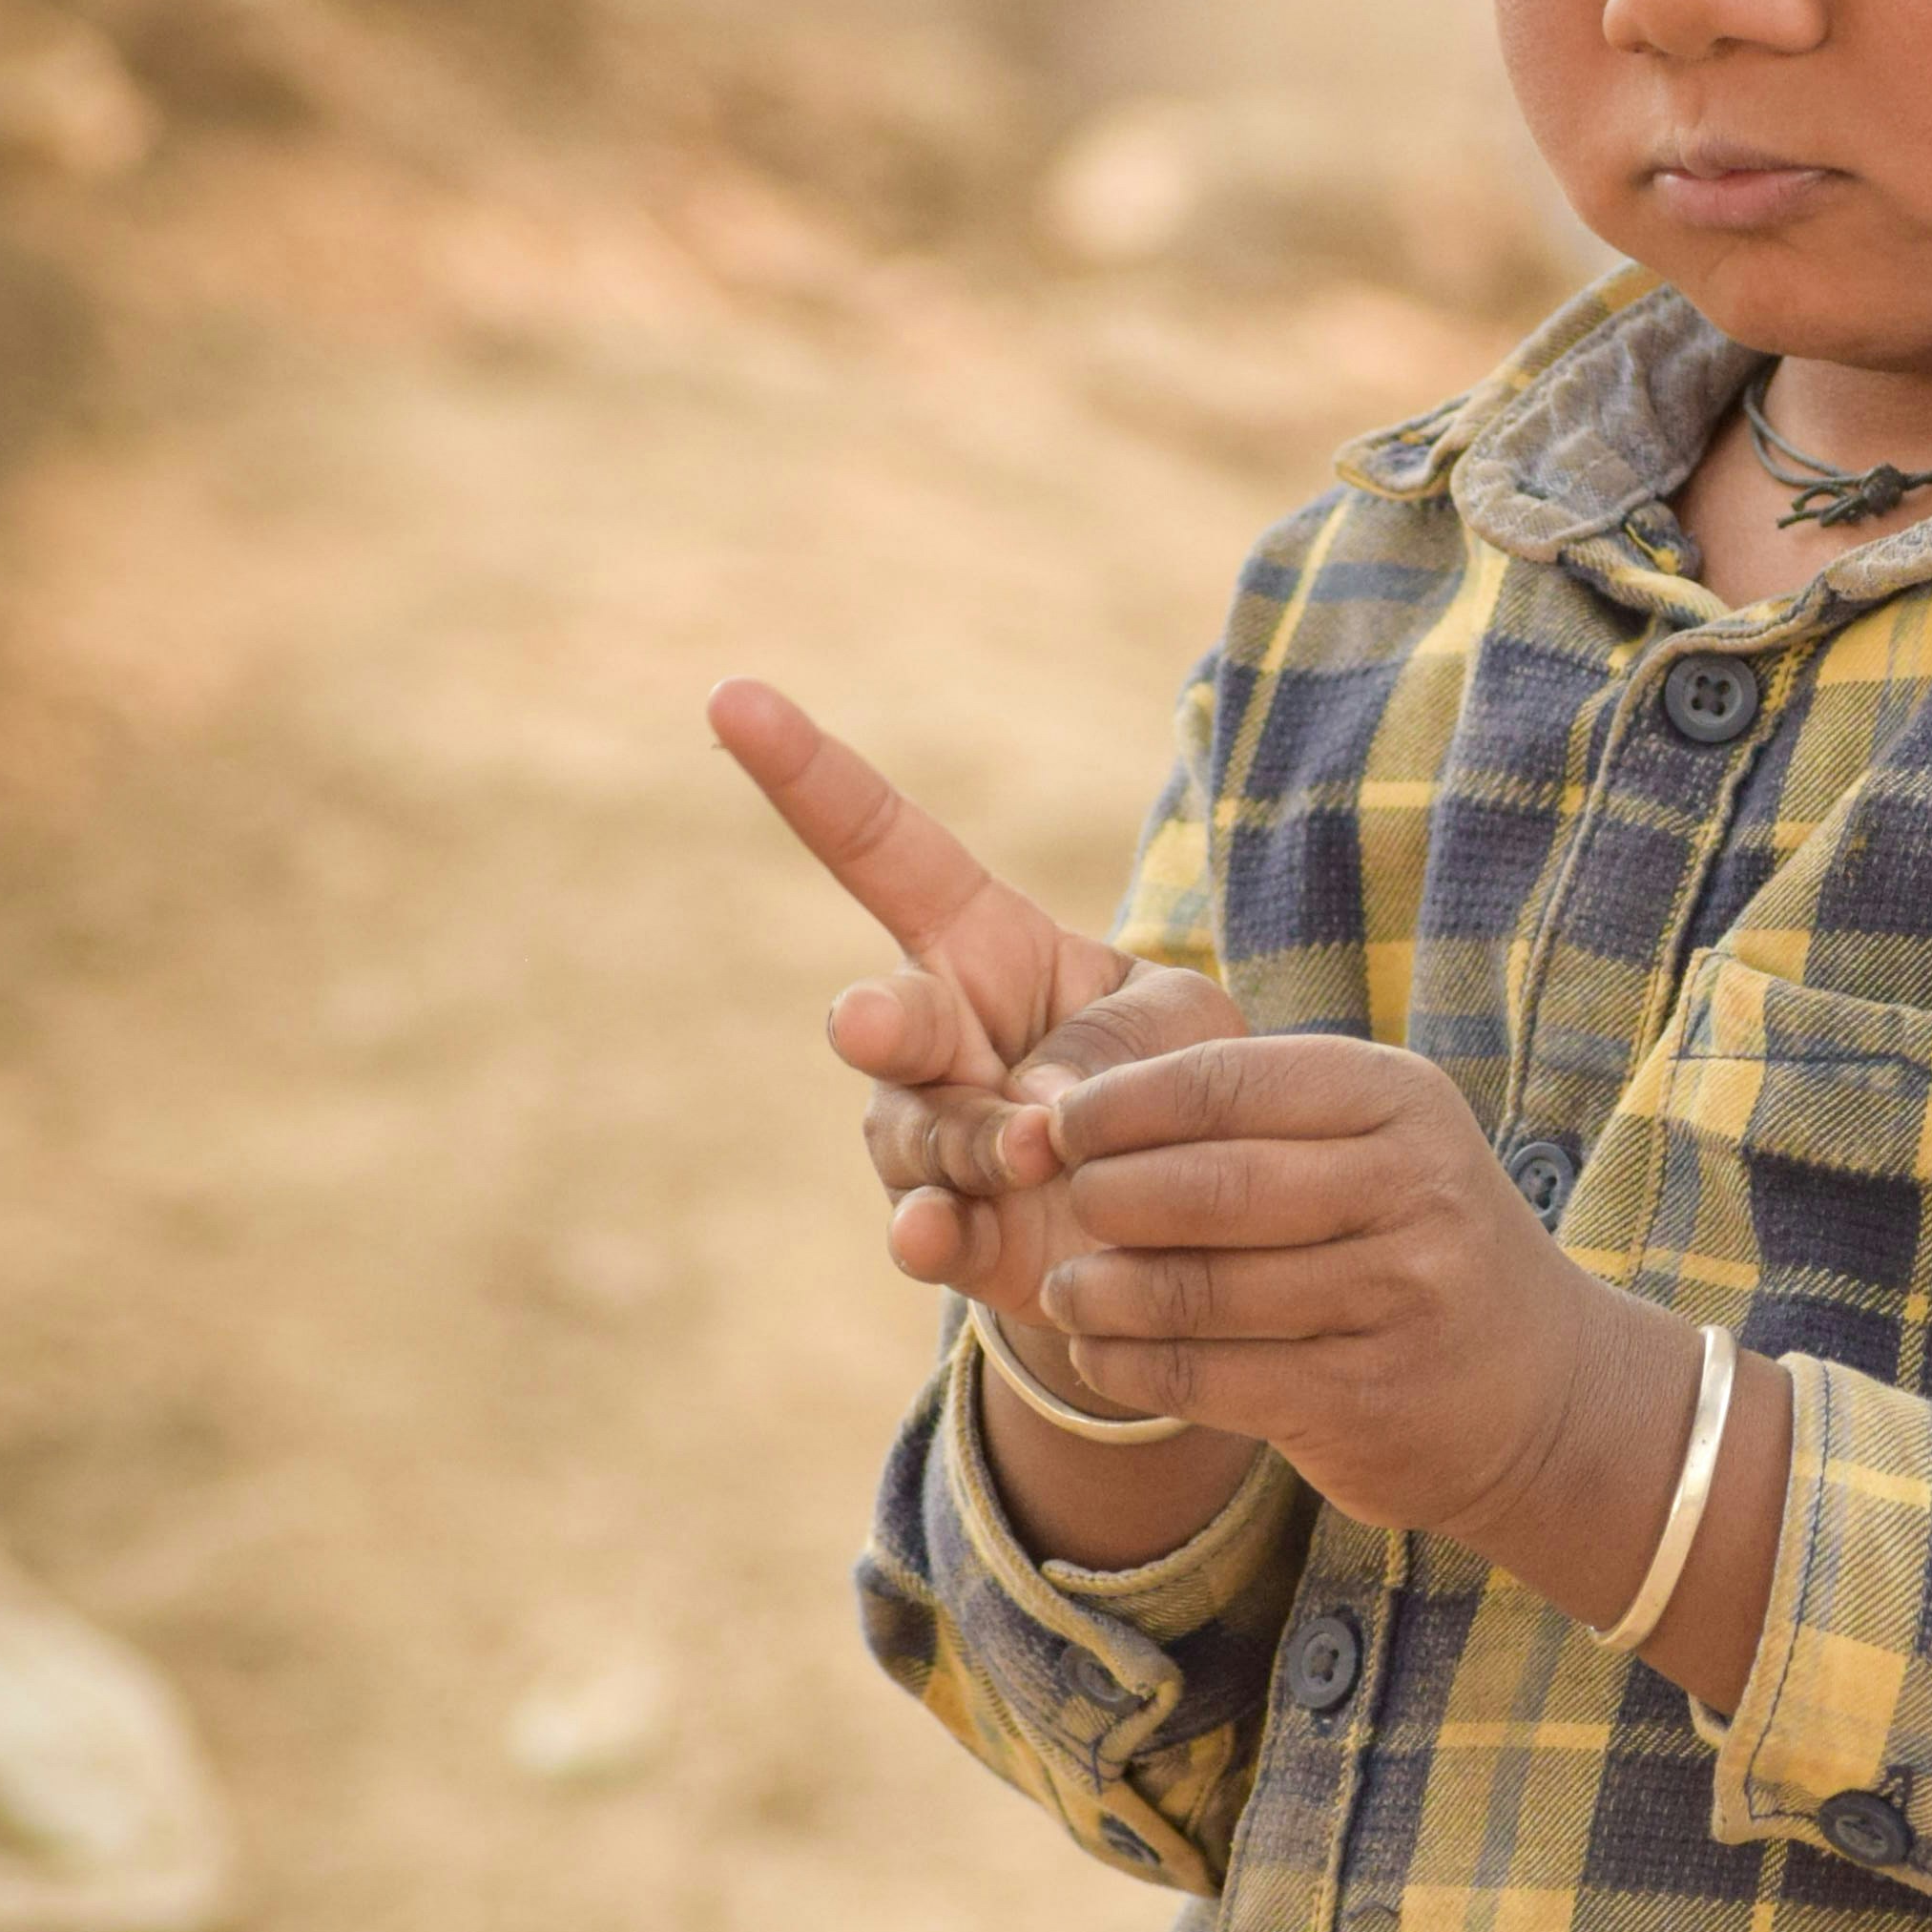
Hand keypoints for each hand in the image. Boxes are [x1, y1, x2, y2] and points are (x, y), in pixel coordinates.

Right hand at [708, 673, 1224, 1322]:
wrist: (1199, 1223)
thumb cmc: (1183, 1086)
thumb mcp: (1187, 1030)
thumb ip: (1120, 1046)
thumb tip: (1035, 1113)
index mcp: (985, 944)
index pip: (884, 846)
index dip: (809, 775)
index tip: (733, 696)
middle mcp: (935, 1036)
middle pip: (880, 1014)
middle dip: (878, 1019)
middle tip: (878, 1025)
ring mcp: (929, 1137)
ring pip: (913, 1131)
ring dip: (973, 1140)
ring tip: (1035, 1154)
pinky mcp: (951, 1233)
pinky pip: (921, 1230)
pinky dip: (930, 1235)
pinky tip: (933, 1235)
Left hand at [1027, 1034, 1666, 1572]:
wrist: (1545, 1391)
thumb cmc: (1412, 1241)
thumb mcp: (1369, 1145)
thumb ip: (1246, 1120)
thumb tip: (1060, 1108)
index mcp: (1401, 1100)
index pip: (1228, 1081)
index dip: (1119, 1104)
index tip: (1055, 1126)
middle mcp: (1414, 1190)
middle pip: (1210, 1186)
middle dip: (1108, 1197)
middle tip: (1060, 1209)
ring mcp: (1399, 1299)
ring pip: (1199, 1291)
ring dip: (1103, 1294)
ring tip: (1067, 1293)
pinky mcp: (1365, 1399)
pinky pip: (1209, 1380)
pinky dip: (1131, 1368)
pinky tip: (1099, 1356)